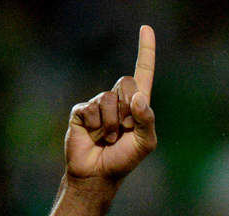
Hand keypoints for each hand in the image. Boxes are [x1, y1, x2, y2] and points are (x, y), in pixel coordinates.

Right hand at [64, 25, 158, 184]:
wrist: (97, 174)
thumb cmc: (124, 160)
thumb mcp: (145, 143)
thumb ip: (147, 120)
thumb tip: (138, 98)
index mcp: (136, 104)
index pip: (143, 72)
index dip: (145, 51)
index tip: (145, 28)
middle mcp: (117, 99)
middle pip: (126, 82)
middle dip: (128, 110)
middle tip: (123, 131)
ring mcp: (98, 104)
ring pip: (109, 98)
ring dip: (112, 124)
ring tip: (107, 139)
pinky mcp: (81, 111)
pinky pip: (92, 108)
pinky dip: (97, 125)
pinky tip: (94, 136)